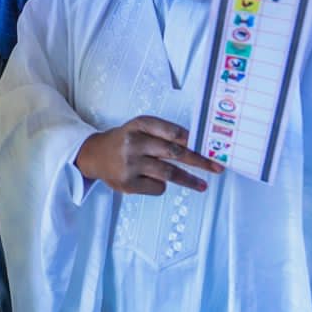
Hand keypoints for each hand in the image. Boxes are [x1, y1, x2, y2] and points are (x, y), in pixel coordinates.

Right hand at [75, 116, 222, 193]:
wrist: (94, 155)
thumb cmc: (125, 140)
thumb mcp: (139, 128)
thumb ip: (163, 134)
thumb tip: (197, 146)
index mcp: (139, 124)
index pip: (172, 131)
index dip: (194, 140)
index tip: (211, 146)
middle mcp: (134, 142)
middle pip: (174, 152)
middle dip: (199, 161)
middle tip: (216, 167)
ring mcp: (130, 164)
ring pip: (169, 173)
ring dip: (189, 180)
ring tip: (202, 185)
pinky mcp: (128, 183)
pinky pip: (157, 187)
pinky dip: (161, 185)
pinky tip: (153, 180)